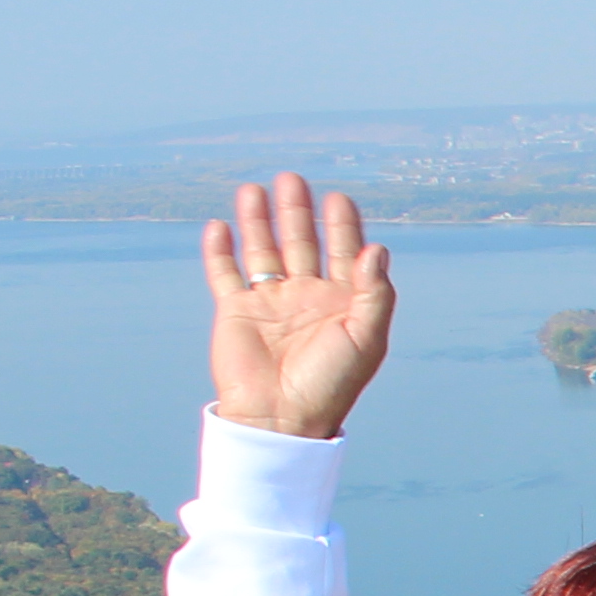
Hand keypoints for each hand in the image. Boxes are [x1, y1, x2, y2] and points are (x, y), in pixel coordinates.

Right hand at [200, 174, 394, 441]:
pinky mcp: (235, 310)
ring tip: (253, 188)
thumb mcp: (365, 338)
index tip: (338, 199)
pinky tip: (219, 226)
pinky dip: (219, 250)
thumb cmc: (330, 383)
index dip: (342, 225)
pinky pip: (224, 273)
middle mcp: (307, 297)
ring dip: (258, 220)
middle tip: (292, 178)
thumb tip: (375, 249)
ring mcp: (270, 302)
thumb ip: (374, 294)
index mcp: (342, 302)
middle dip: (297, 211)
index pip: (343, 252)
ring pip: (263, 250)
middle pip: (302, 242)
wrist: (281, 417)